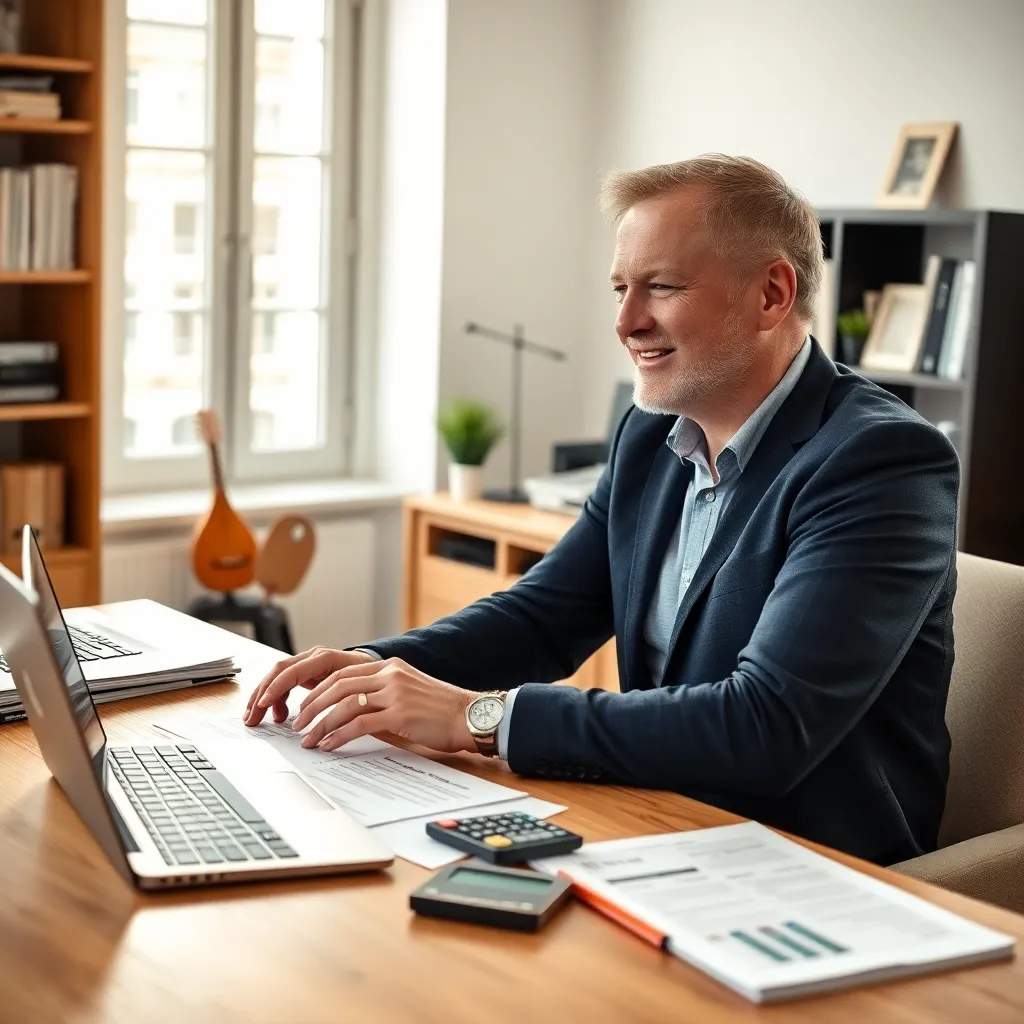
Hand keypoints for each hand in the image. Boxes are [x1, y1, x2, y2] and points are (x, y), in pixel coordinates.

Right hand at [244, 646, 377, 725]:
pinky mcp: (307, 673)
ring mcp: (308, 664)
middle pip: (278, 672)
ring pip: (277, 678)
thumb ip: (339, 697)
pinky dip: (276, 699)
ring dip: (264, 698)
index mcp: (325, 658)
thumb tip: (319, 714)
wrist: (378, 670)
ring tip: (257, 720)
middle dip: (261, 695)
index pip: (291, 671)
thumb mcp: (359, 687)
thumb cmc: (371, 679)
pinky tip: (278, 716)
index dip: (275, 689)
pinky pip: (284, 684)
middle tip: (251, 717)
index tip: (262, 705)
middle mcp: (313, 657)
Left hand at [289, 657, 477, 753]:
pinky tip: (329, 744)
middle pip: (338, 686)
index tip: (306, 706)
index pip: (343, 673)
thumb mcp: (409, 691)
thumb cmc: (442, 710)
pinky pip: (359, 723)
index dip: (319, 690)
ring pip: (344, 704)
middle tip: (299, 723)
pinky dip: (339, 735)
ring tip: (308, 738)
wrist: (471, 716)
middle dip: (312, 706)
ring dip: (320, 723)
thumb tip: (352, 710)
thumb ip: (383, 693)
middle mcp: (390, 675)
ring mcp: (395, 693)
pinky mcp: (400, 714)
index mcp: (390, 666)